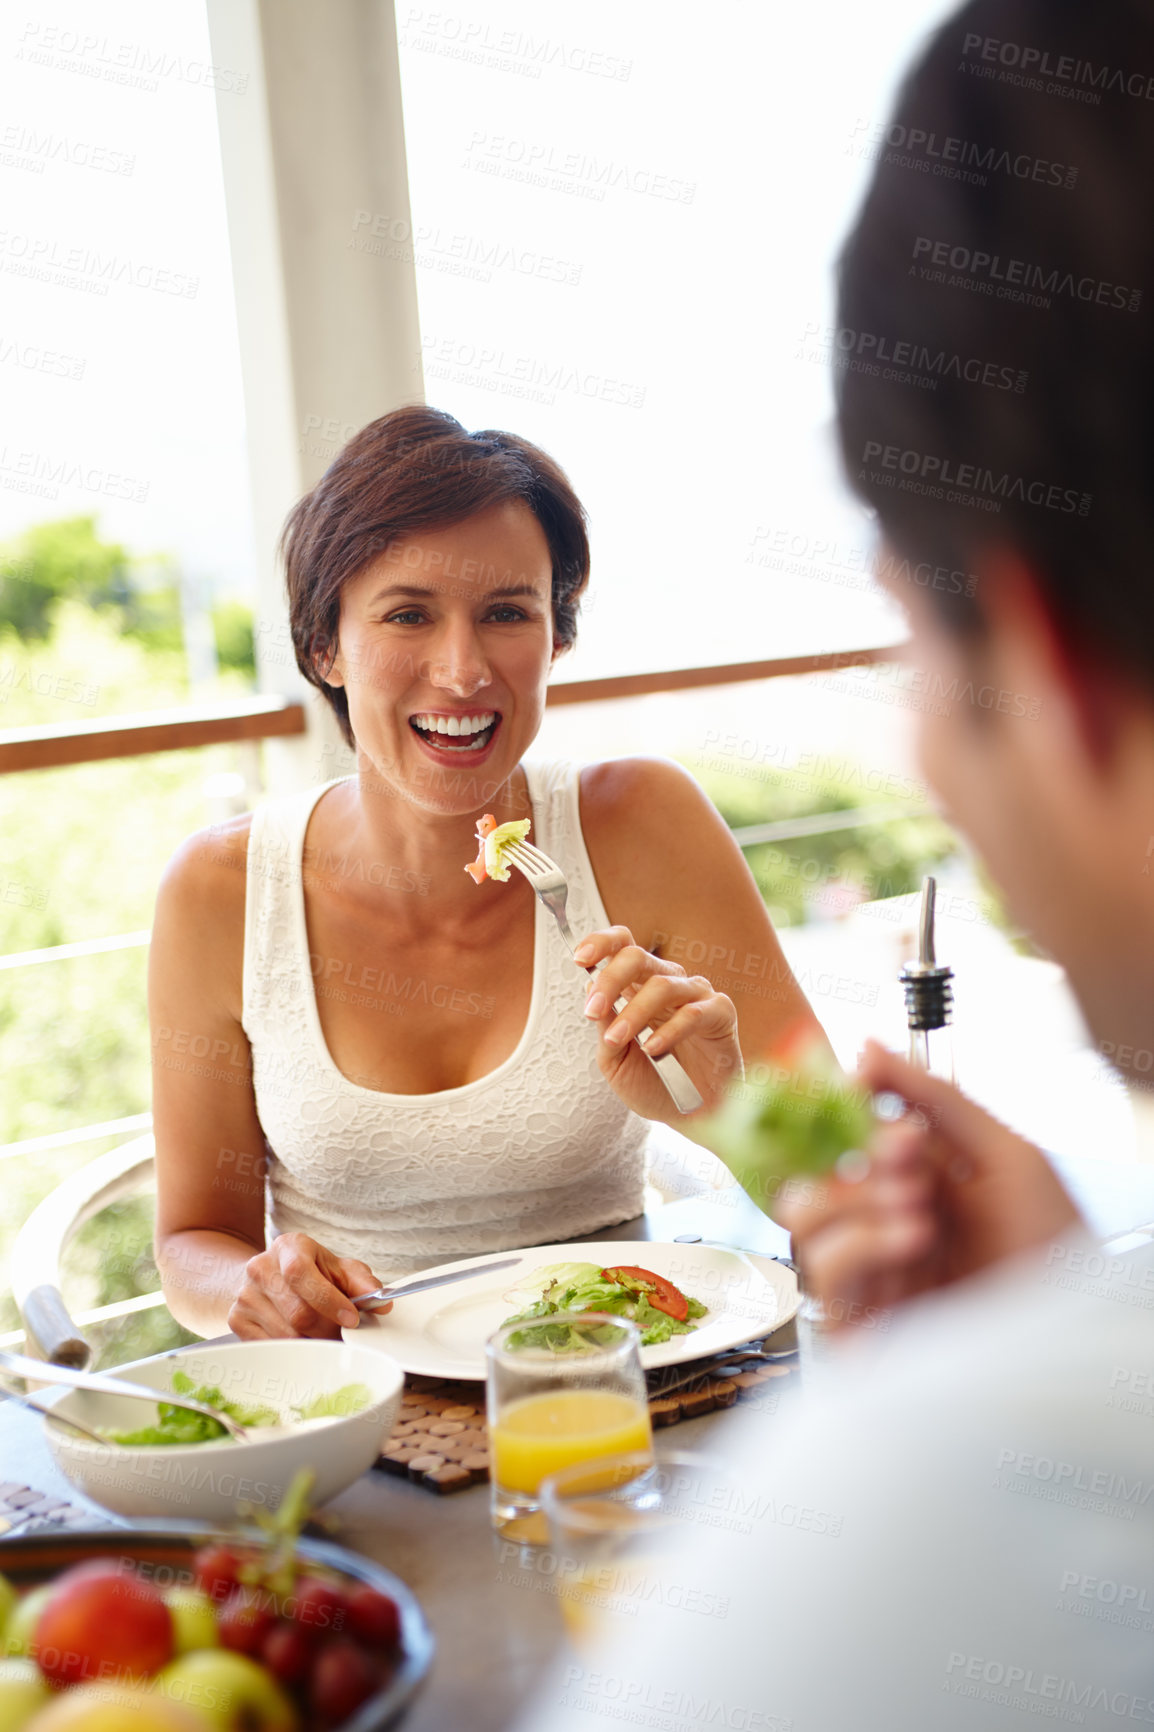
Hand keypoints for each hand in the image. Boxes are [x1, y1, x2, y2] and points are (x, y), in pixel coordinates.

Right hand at [227, 1232, 389, 1338]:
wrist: (269, 1275)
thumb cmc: (311, 1272)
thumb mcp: (339, 1269)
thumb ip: (362, 1283)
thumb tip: (381, 1302)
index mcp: (288, 1247)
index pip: (301, 1273)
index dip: (329, 1301)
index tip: (352, 1319)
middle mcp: (260, 1267)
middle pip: (297, 1312)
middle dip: (328, 1330)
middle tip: (343, 1335)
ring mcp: (245, 1295)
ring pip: (286, 1335)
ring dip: (313, 1343)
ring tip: (325, 1336)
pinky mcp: (236, 1320)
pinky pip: (271, 1347)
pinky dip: (294, 1350)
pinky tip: (304, 1340)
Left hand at [574, 926, 741, 1121]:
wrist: (692, 1117)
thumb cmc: (655, 1085)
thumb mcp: (616, 1060)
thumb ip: (605, 1026)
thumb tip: (590, 988)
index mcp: (638, 988)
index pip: (621, 946)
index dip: (600, 944)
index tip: (579, 958)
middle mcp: (666, 983)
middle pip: (637, 956)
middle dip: (609, 980)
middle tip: (593, 1010)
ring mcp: (695, 995)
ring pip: (661, 985)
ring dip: (633, 1013)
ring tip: (619, 1041)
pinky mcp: (720, 1013)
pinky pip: (692, 1013)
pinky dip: (668, 1031)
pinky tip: (652, 1049)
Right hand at [774, 1041, 1082, 1328]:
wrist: (1075, 1329)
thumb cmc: (1056, 1252)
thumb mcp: (1006, 1156)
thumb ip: (936, 1098)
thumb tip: (868, 1048)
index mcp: (913, 1184)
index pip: (845, 1134)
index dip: (846, 1106)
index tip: (866, 1085)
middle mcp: (883, 1224)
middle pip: (814, 1167)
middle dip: (858, 1148)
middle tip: (908, 1148)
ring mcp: (871, 1273)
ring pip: (806, 1215)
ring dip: (857, 1194)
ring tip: (919, 1202)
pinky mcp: (860, 1323)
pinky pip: (824, 1271)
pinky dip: (862, 1242)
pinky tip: (914, 1238)